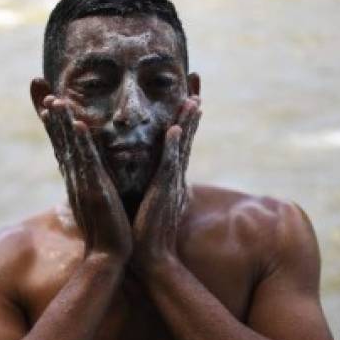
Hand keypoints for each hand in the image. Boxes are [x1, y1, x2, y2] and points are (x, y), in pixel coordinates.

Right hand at [41, 96, 132, 262]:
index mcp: (79, 178)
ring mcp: (84, 184)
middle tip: (41, 89)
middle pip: (61, 141)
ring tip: (55, 100)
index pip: (65, 145)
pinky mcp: (95, 191)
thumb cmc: (108, 231)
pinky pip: (87, 161)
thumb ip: (94, 188)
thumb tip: (91, 181)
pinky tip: (77, 124)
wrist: (110, 255)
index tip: (47, 101)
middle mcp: (77, 178)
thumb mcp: (99, 203)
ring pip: (71, 148)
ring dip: (62, 123)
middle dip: (52, 115)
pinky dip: (82, 142)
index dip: (55, 124)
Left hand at [131, 96, 200, 274]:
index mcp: (168, 175)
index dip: (185, 116)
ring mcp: (171, 184)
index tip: (189, 92)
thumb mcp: (146, 201)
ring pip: (182, 146)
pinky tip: (176, 129)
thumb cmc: (143, 232)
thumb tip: (146, 177)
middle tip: (196, 81)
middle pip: (186, 135)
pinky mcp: (165, 193)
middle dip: (191, 108)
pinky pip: (170, 165)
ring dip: (188, 122)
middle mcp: (174, 176)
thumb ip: (149, 186)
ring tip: (193, 99)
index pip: (178, 140)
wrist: (147, 257)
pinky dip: (174, 147)